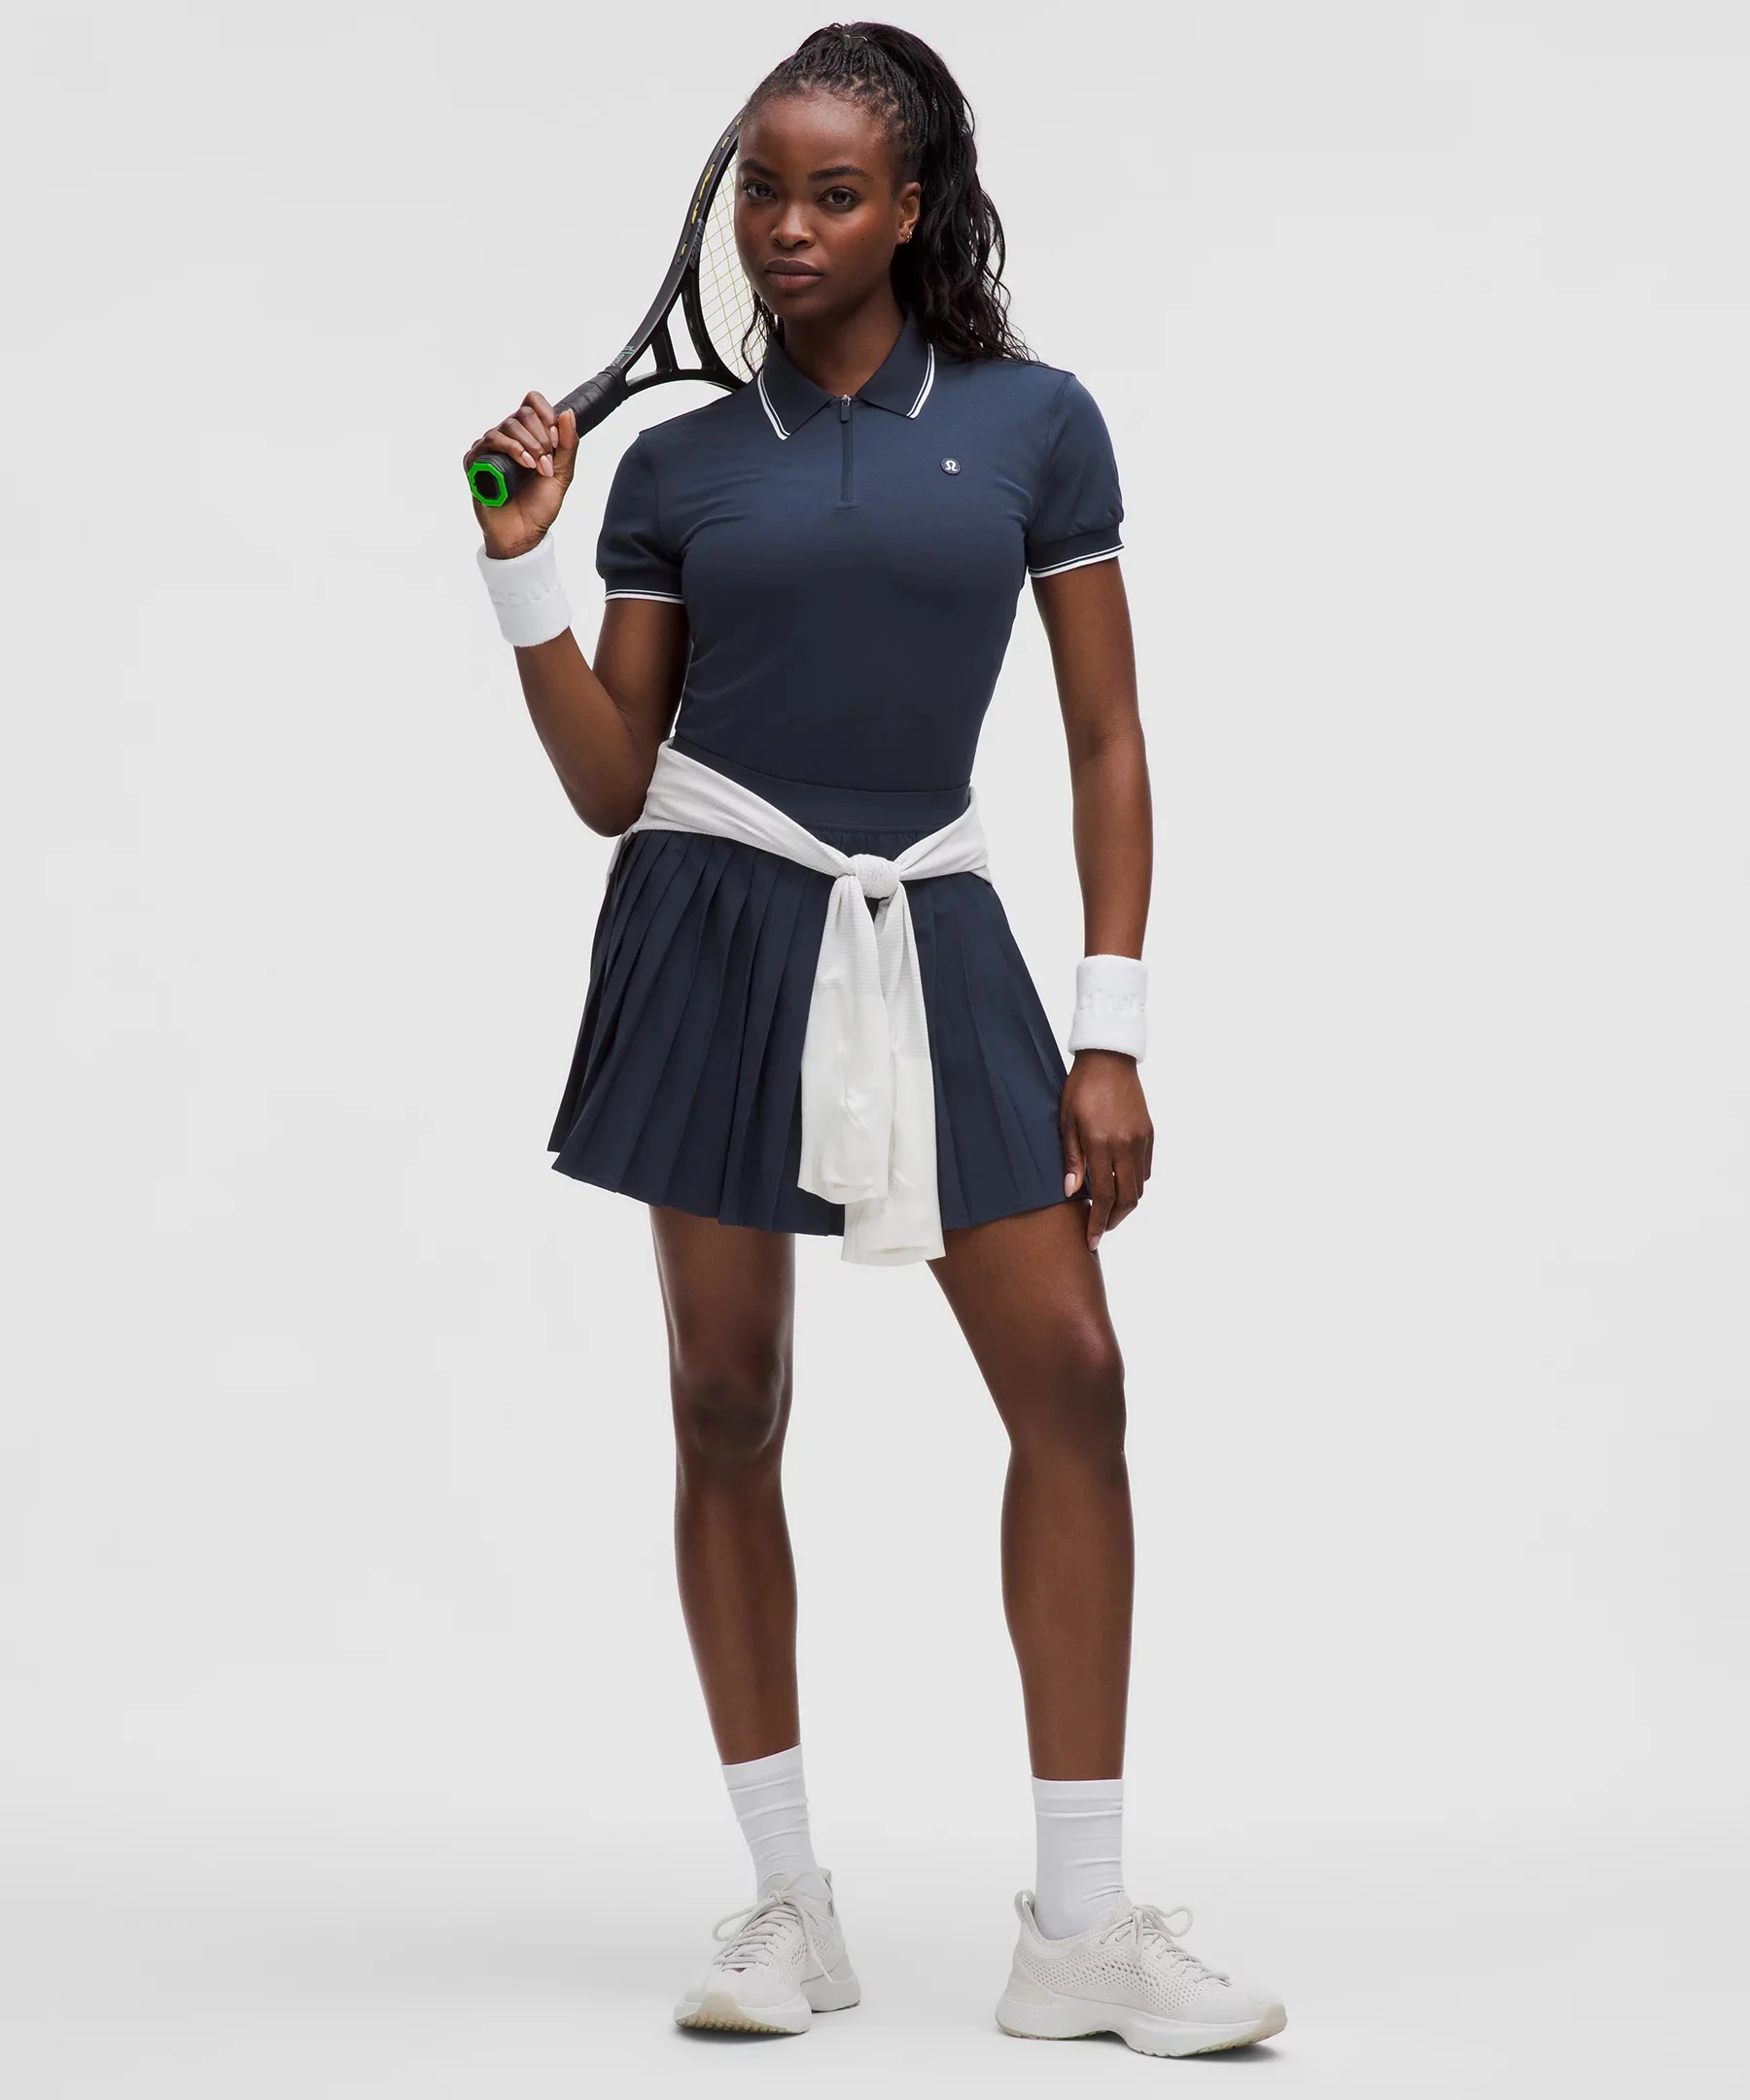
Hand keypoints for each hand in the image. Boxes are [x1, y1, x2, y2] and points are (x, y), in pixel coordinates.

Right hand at [462, 390, 578, 558]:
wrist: (524, 533)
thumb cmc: (539, 506)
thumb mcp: (563, 474)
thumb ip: (568, 445)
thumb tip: (568, 413)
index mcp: (527, 436)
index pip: (532, 403)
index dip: (546, 415)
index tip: (556, 442)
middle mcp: (507, 437)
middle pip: (523, 414)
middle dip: (541, 438)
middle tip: (547, 465)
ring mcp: (490, 448)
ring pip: (508, 425)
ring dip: (529, 445)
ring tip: (538, 468)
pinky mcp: (476, 461)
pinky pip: (491, 441)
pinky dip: (512, 449)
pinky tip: (524, 465)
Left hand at [1060, 1050, 1152, 1249]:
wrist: (1109, 1059)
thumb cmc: (1080, 1088)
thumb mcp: (1065, 1122)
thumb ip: (1071, 1159)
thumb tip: (1070, 1193)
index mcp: (1100, 1142)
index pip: (1102, 1195)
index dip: (1097, 1222)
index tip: (1091, 1240)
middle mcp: (1125, 1144)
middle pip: (1126, 1198)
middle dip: (1113, 1219)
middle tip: (1099, 1229)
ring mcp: (1140, 1139)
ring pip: (1139, 1187)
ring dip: (1125, 1204)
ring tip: (1108, 1210)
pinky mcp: (1149, 1133)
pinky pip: (1145, 1169)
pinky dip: (1134, 1184)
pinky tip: (1120, 1184)